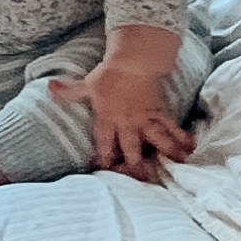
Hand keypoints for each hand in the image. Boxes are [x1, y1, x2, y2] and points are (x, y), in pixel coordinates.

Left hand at [56, 37, 192, 183]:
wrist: (134, 60)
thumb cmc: (110, 73)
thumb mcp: (87, 84)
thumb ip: (69, 91)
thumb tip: (49, 87)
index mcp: (108, 118)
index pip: (103, 144)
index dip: (103, 159)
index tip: (104, 172)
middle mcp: (128, 122)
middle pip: (132, 149)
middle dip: (135, 166)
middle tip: (142, 181)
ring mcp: (145, 119)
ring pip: (157, 140)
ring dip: (166, 154)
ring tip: (177, 168)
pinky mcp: (159, 113)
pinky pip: (171, 128)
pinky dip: (181, 137)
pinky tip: (191, 147)